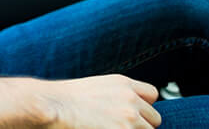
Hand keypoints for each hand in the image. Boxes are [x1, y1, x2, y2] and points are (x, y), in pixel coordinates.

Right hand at [23, 74, 161, 128]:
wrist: (54, 105)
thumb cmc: (68, 99)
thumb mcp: (98, 87)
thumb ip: (118, 94)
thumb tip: (129, 108)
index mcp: (124, 84)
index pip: (153, 95)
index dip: (144, 107)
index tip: (133, 114)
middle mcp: (131, 99)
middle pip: (154, 119)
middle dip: (142, 125)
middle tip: (121, 127)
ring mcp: (129, 118)